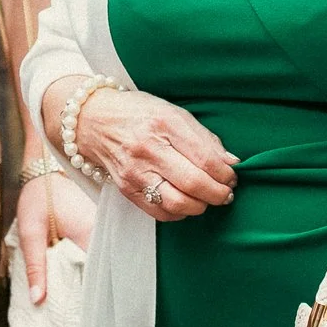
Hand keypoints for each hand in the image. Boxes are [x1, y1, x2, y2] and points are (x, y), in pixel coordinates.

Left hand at [14, 167, 95, 301]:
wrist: (48, 164)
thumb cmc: (38, 196)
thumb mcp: (30, 232)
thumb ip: (36, 266)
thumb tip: (38, 300)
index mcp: (90, 233)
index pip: (100, 273)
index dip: (96, 296)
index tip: (88, 317)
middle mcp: (105, 229)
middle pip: (107, 268)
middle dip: (98, 290)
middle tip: (87, 314)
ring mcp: (107, 224)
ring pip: (108, 258)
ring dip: (99, 275)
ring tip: (90, 300)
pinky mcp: (104, 222)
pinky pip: (105, 247)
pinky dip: (98, 262)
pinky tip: (89, 275)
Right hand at [71, 85, 237, 220]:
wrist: (94, 120)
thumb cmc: (140, 113)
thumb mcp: (174, 113)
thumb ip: (204, 139)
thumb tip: (231, 163)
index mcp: (163, 123)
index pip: (204, 158)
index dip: (225, 173)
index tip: (232, 176)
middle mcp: (147, 149)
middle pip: (193, 184)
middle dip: (218, 194)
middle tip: (226, 193)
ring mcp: (134, 172)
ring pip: (177, 204)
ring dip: (200, 206)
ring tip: (207, 199)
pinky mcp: (126, 189)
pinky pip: (159, 212)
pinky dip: (179, 213)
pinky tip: (185, 202)